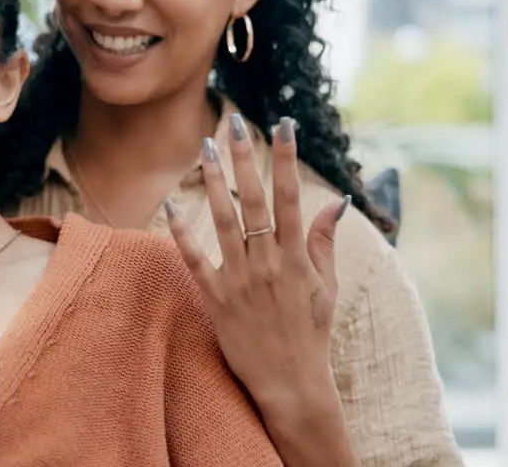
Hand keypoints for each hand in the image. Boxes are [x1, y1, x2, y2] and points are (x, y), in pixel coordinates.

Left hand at [166, 115, 348, 407]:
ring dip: (215, 181)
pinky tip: (171, 203)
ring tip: (205, 147)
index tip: (283, 125)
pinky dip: (181, 231)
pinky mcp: (215, 299)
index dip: (286, 159)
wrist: (290, 384)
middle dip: (245, 158)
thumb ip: (324, 241)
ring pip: (223, 220)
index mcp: (296, 258)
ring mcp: (239, 280)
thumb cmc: (311, 334)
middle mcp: (267, 263)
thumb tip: (336, 201)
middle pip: (255, 200)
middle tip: (234, 123)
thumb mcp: (326, 287)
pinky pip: (193, 259)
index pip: (291, 197)